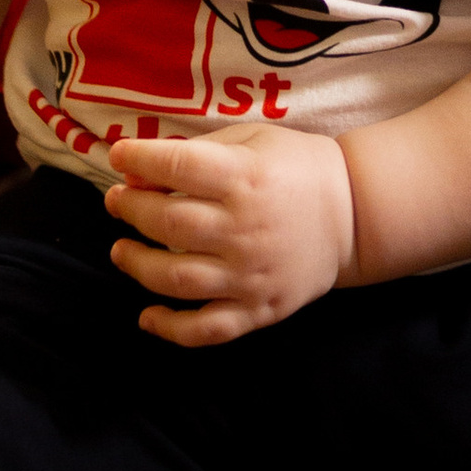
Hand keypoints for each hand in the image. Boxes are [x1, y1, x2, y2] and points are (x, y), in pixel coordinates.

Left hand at [103, 127, 353, 346]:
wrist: (354, 214)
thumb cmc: (295, 168)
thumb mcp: (252, 141)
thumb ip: (198, 152)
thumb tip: (137, 172)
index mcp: (246, 177)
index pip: (177, 165)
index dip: (137, 159)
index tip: (118, 156)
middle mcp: (245, 228)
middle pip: (169, 224)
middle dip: (130, 210)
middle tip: (117, 201)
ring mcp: (251, 274)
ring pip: (176, 278)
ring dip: (136, 264)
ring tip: (122, 250)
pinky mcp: (259, 309)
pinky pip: (207, 329)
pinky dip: (170, 328)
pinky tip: (147, 316)